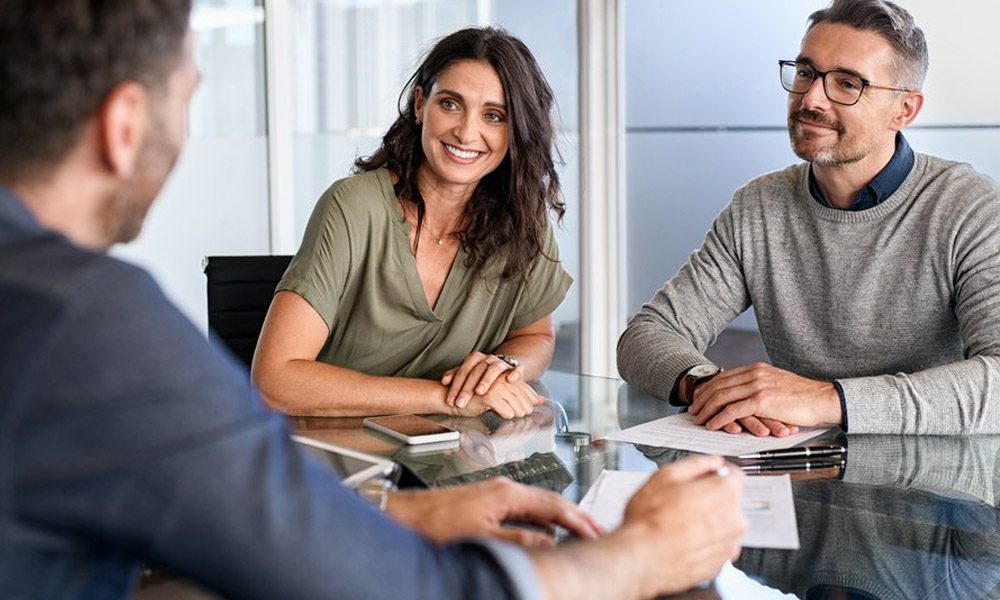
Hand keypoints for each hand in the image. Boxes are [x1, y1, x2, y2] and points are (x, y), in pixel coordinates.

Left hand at [386, 477, 601, 546]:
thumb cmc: (435, 523)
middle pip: (551, 501)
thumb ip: (519, 540)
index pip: (554, 505)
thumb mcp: (482, 536)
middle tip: (598, 531)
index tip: (596, 532)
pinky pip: (526, 509)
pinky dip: (544, 520)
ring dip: (561, 519)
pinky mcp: (488, 501)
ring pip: (539, 505)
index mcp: (507, 493)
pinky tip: (547, 532)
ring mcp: (496, 493)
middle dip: (576, 517)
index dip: (578, 520)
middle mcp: (504, 488)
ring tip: (580, 532)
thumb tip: (550, 542)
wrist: (405, 514)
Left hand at [442, 352, 523, 406]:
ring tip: (480, 392)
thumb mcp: (469, 373)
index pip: (463, 371)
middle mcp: (489, 359)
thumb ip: (456, 375)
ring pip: (494, 369)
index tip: (451, 401)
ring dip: (486, 380)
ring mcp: (502, 363)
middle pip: (476, 371)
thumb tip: (444, 381)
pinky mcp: (516, 368)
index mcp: (476, 358)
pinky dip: (514, 374)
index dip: (455, 386)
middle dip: (467, 388)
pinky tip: (510, 381)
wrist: (506, 366)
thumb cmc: (484, 373)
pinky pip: (517, 369)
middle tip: (460, 403)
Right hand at [446, 378, 543, 419]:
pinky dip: (505, 416)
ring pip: (517, 405)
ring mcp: (495, 386)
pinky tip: (499, 414)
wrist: (450, 396)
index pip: (524, 388)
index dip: (530, 400)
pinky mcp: (489, 396)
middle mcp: (501, 378)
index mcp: (503, 374)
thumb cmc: (472, 396)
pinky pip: (506, 411)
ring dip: (515, 413)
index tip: (532, 407)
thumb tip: (541, 400)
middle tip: (523, 416)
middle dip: (524, 409)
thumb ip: (519, 395)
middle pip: (523, 398)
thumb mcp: (499, 394)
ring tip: (509, 415)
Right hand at [619, 455, 745, 596]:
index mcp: (725, 493)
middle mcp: (734, 520)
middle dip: (710, 498)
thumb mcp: (665, 476)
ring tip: (679, 523)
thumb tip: (710, 462)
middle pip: (729, 501)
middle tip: (683, 502)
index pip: (735, 475)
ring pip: (723, 525)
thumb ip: (695, 464)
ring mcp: (728, 545)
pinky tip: (682, 540)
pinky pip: (716, 546)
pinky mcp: (720, 564)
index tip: (706, 476)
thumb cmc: (649, 521)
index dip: (717, 473)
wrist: (642, 559)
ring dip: (707, 522)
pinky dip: (704, 543)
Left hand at [688, 362, 840, 434]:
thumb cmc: (803, 396)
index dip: (708, 388)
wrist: (823, 399)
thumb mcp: (776, 384)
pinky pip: (732, 410)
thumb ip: (759, 386)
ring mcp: (757, 386)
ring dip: (706, 409)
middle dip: (702, 399)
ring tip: (698, 419)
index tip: (699, 397)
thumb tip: (744, 395)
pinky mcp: (761, 401)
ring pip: (721, 397)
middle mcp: (754, 374)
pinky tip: (712, 425)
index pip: (724, 377)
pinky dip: (719, 418)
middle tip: (692, 410)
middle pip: (718, 385)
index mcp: (757, 369)